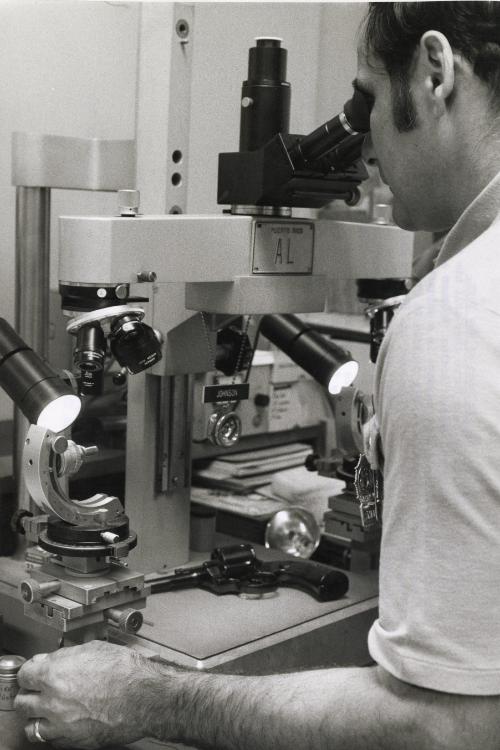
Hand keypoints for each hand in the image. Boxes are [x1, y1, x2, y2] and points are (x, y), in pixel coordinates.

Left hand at [14, 640, 164, 748]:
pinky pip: (49, 739)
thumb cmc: (125, 671)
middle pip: (23, 701)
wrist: (144, 697)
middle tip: (40, 690)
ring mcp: (60, 724)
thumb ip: (66, 656)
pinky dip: (52, 731)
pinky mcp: (72, 741)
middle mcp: (52, 700)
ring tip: (48, 709)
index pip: (24, 674)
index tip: (35, 672)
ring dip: (37, 716)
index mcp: (54, 673)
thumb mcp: (94, 649)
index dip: (31, 671)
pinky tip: (62, 722)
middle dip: (31, 693)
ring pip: (31, 725)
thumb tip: (53, 660)